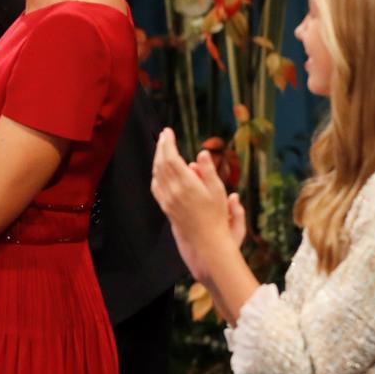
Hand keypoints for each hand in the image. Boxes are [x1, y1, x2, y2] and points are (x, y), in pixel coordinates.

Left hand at [151, 128, 243, 280]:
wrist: (207, 242)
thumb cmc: (218, 217)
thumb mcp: (218, 191)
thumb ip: (208, 171)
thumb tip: (200, 154)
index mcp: (187, 184)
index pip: (171, 158)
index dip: (168, 143)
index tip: (168, 131)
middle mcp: (173, 191)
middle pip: (161, 163)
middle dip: (162, 147)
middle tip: (164, 135)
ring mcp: (167, 200)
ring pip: (156, 174)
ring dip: (158, 158)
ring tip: (162, 148)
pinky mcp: (166, 207)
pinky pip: (156, 186)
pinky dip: (156, 174)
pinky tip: (159, 170)